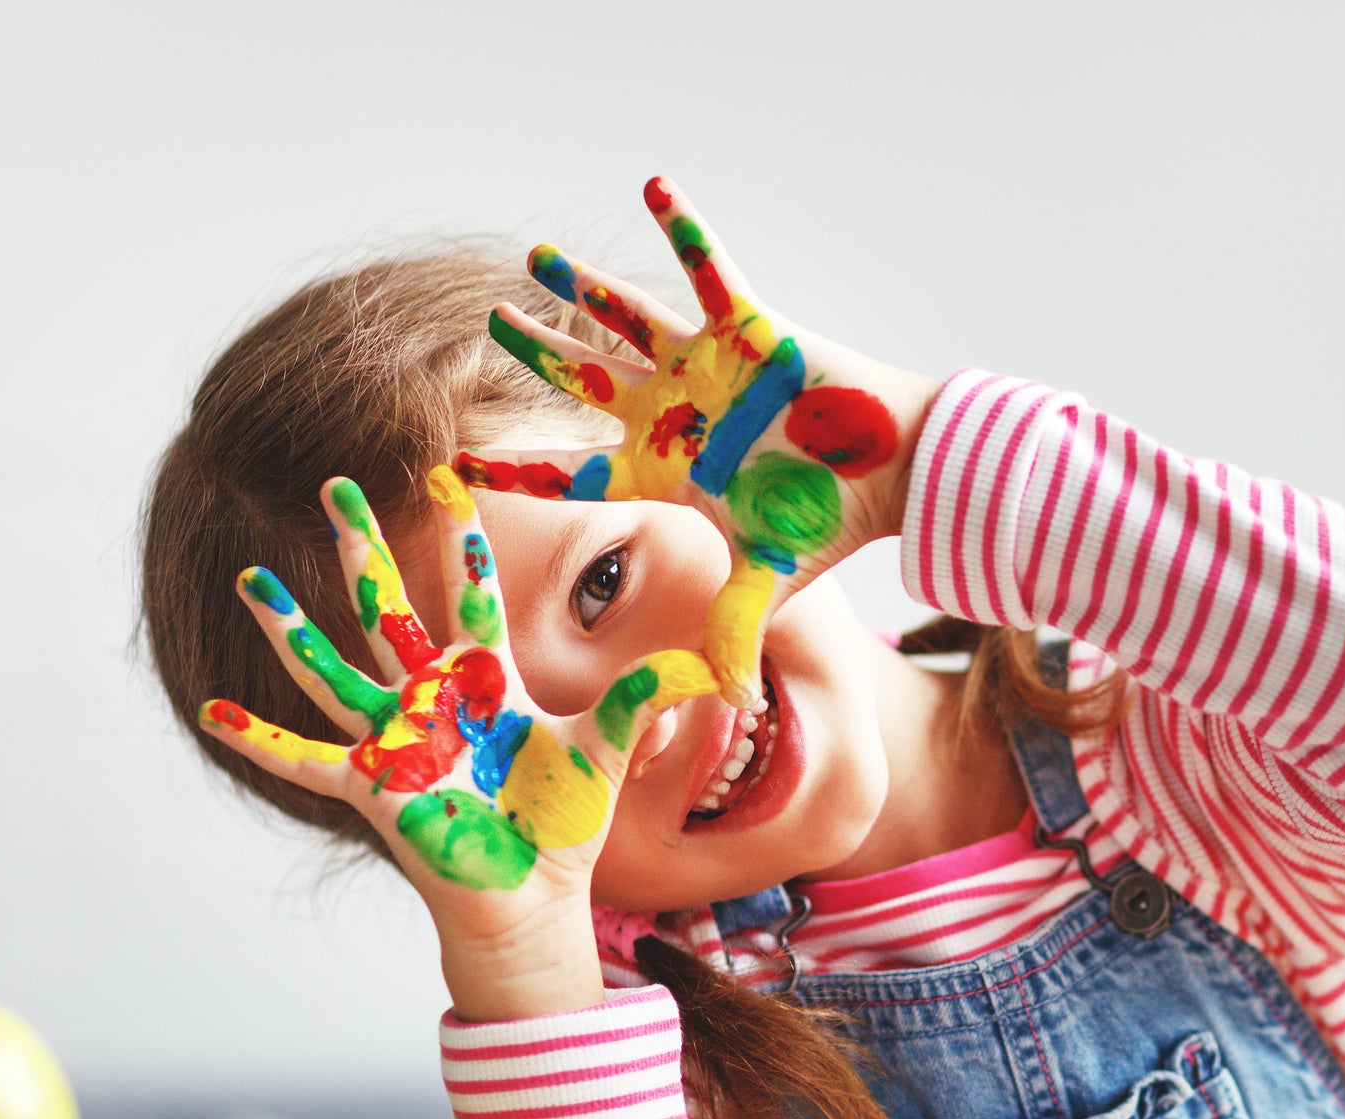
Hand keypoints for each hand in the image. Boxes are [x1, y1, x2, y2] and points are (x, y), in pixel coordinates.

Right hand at [198, 468, 716, 1013]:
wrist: (534, 900)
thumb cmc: (561, 827)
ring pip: (334, 669)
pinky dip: (258, 737)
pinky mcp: (374, 787)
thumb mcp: (610, 750)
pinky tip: (212, 712)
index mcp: (488, 685)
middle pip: (390, 609)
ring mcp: (397, 742)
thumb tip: (713, 668)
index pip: (474, 596)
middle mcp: (434, 703)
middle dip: (364, 548)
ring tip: (249, 579)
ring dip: (291, 627)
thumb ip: (647, 701)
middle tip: (335, 486)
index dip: (463, 541)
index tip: (448, 480)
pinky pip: (304, 759)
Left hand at [472, 176, 939, 707]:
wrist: (894, 471)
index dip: (513, 470)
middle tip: (489, 326)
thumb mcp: (770, 581)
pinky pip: (709, 265)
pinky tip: (653, 182)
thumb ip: (735, 632)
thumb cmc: (829, 521)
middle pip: (582, 379)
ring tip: (535, 260)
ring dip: (581, 286)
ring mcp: (705, 364)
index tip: (450, 467)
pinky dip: (683, 226)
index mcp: (663, 467)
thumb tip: (728, 710)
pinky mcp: (749, 324)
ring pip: (626, 317)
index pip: (571, 470)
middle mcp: (672, 409)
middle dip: (535, 354)